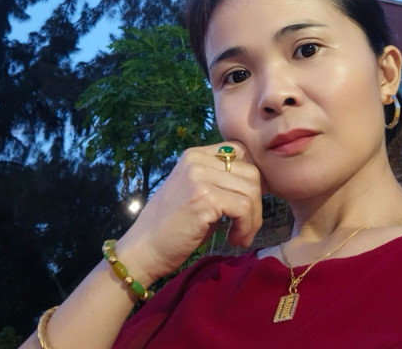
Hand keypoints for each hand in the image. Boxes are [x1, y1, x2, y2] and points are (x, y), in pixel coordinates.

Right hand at [114, 141, 263, 283]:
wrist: (143, 250)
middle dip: (256, 203)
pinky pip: (243, 208)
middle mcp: (197, 160)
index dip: (252, 177)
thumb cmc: (172, 227)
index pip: (240, 151)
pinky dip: (246, 227)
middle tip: (246, 227)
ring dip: (253, 219)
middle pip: (251, 172)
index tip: (250, 202)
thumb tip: (258, 185)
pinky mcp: (204, 198)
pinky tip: (235, 239)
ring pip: (251, 191)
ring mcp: (200, 177)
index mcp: (195, 155)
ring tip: (240, 236)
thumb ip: (221, 182)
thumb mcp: (197, 193)